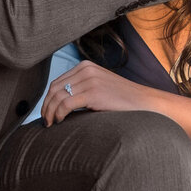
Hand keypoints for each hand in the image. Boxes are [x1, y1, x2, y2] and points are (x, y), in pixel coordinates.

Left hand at [42, 60, 157, 125]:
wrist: (145, 102)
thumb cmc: (122, 100)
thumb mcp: (99, 86)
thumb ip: (82, 88)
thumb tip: (60, 104)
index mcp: (85, 66)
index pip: (57, 82)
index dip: (48, 99)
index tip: (46, 113)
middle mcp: (85, 69)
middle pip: (54, 88)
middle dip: (46, 106)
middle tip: (45, 122)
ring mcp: (90, 80)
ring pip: (57, 97)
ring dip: (50, 112)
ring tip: (51, 124)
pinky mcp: (93, 93)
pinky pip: (66, 104)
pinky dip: (59, 114)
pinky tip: (60, 122)